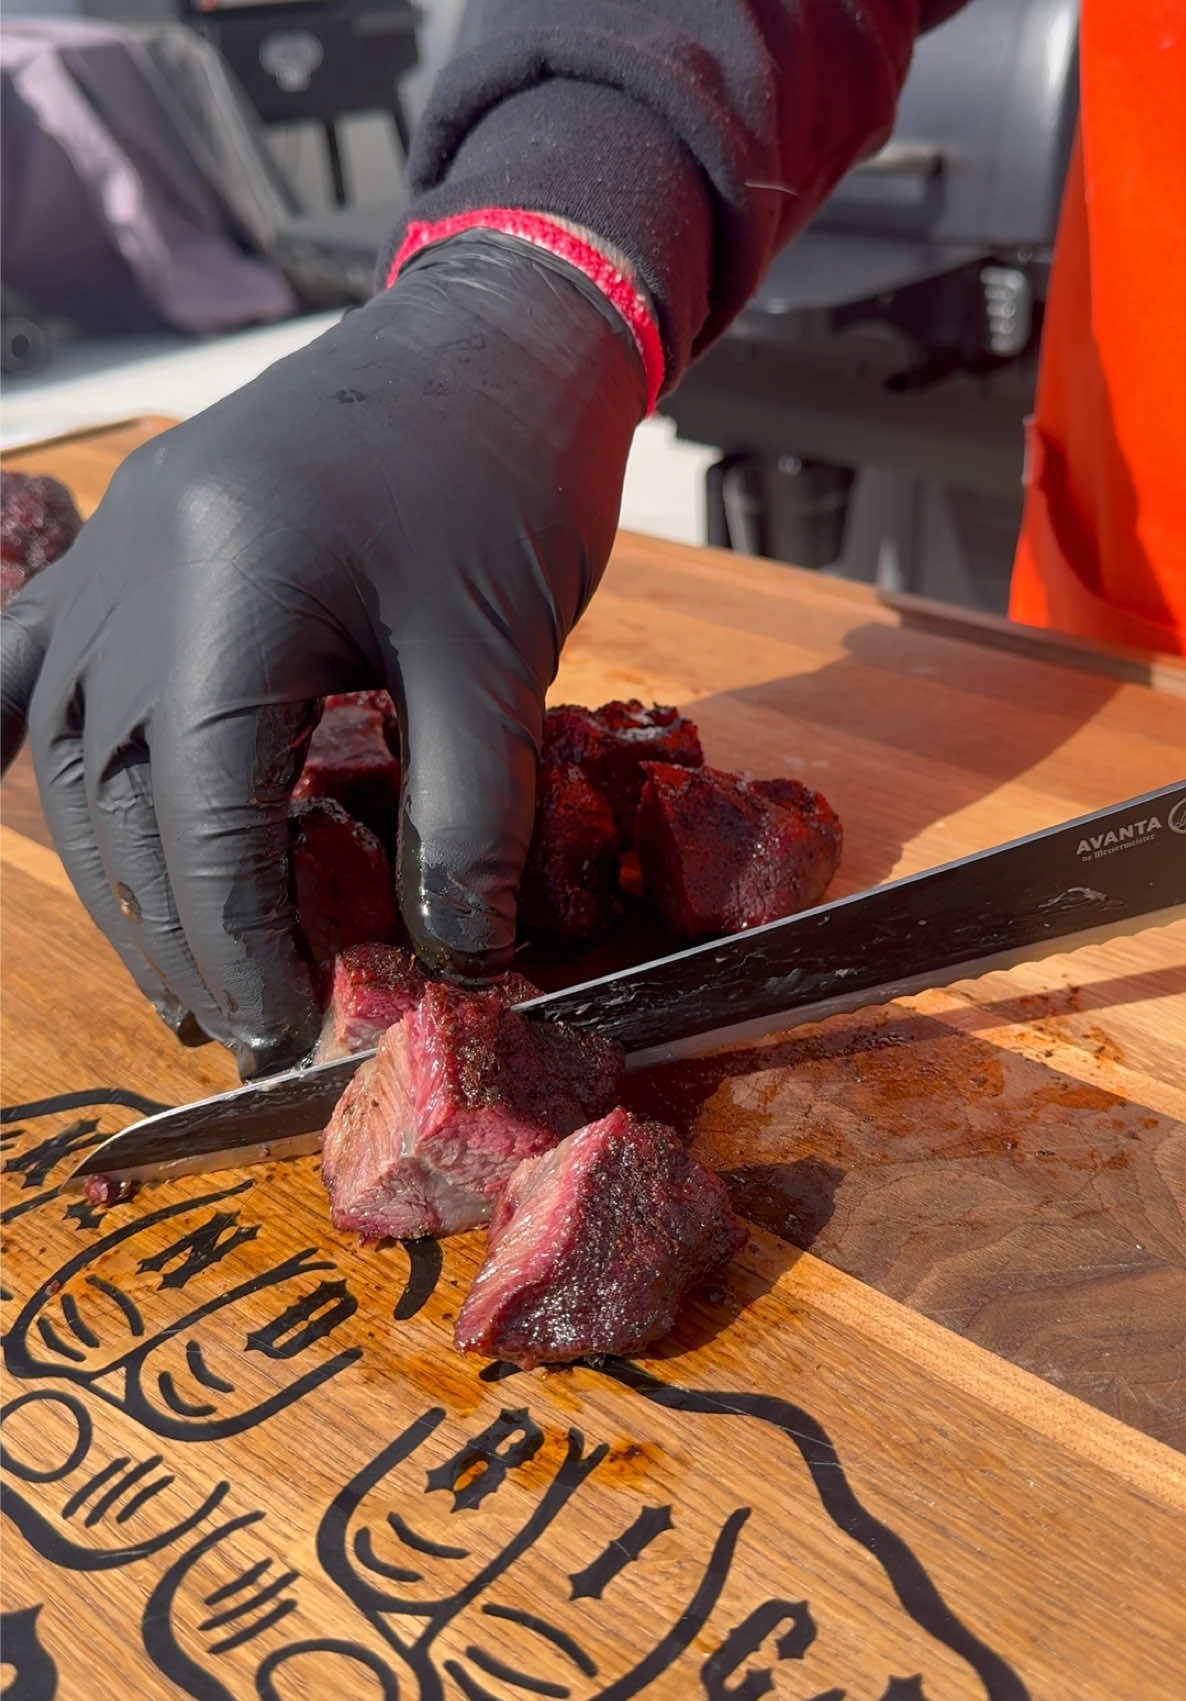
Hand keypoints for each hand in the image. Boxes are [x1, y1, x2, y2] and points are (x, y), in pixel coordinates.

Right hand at [0, 233, 644, 1073]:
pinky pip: (27, 658)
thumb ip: (473, 819)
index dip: (240, 945)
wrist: (492, 337)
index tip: (285, 1032)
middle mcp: (137, 568)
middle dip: (180, 931)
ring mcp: (114, 550)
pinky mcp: (126, 542)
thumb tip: (452, 963)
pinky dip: (8, 739)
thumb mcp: (501, 657)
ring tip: (179, 970)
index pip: (208, 816)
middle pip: (124, 799)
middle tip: (243, 1026)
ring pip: (72, 754)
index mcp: (232, 584)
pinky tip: (5, 800)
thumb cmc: (508, 479)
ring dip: (118, 873)